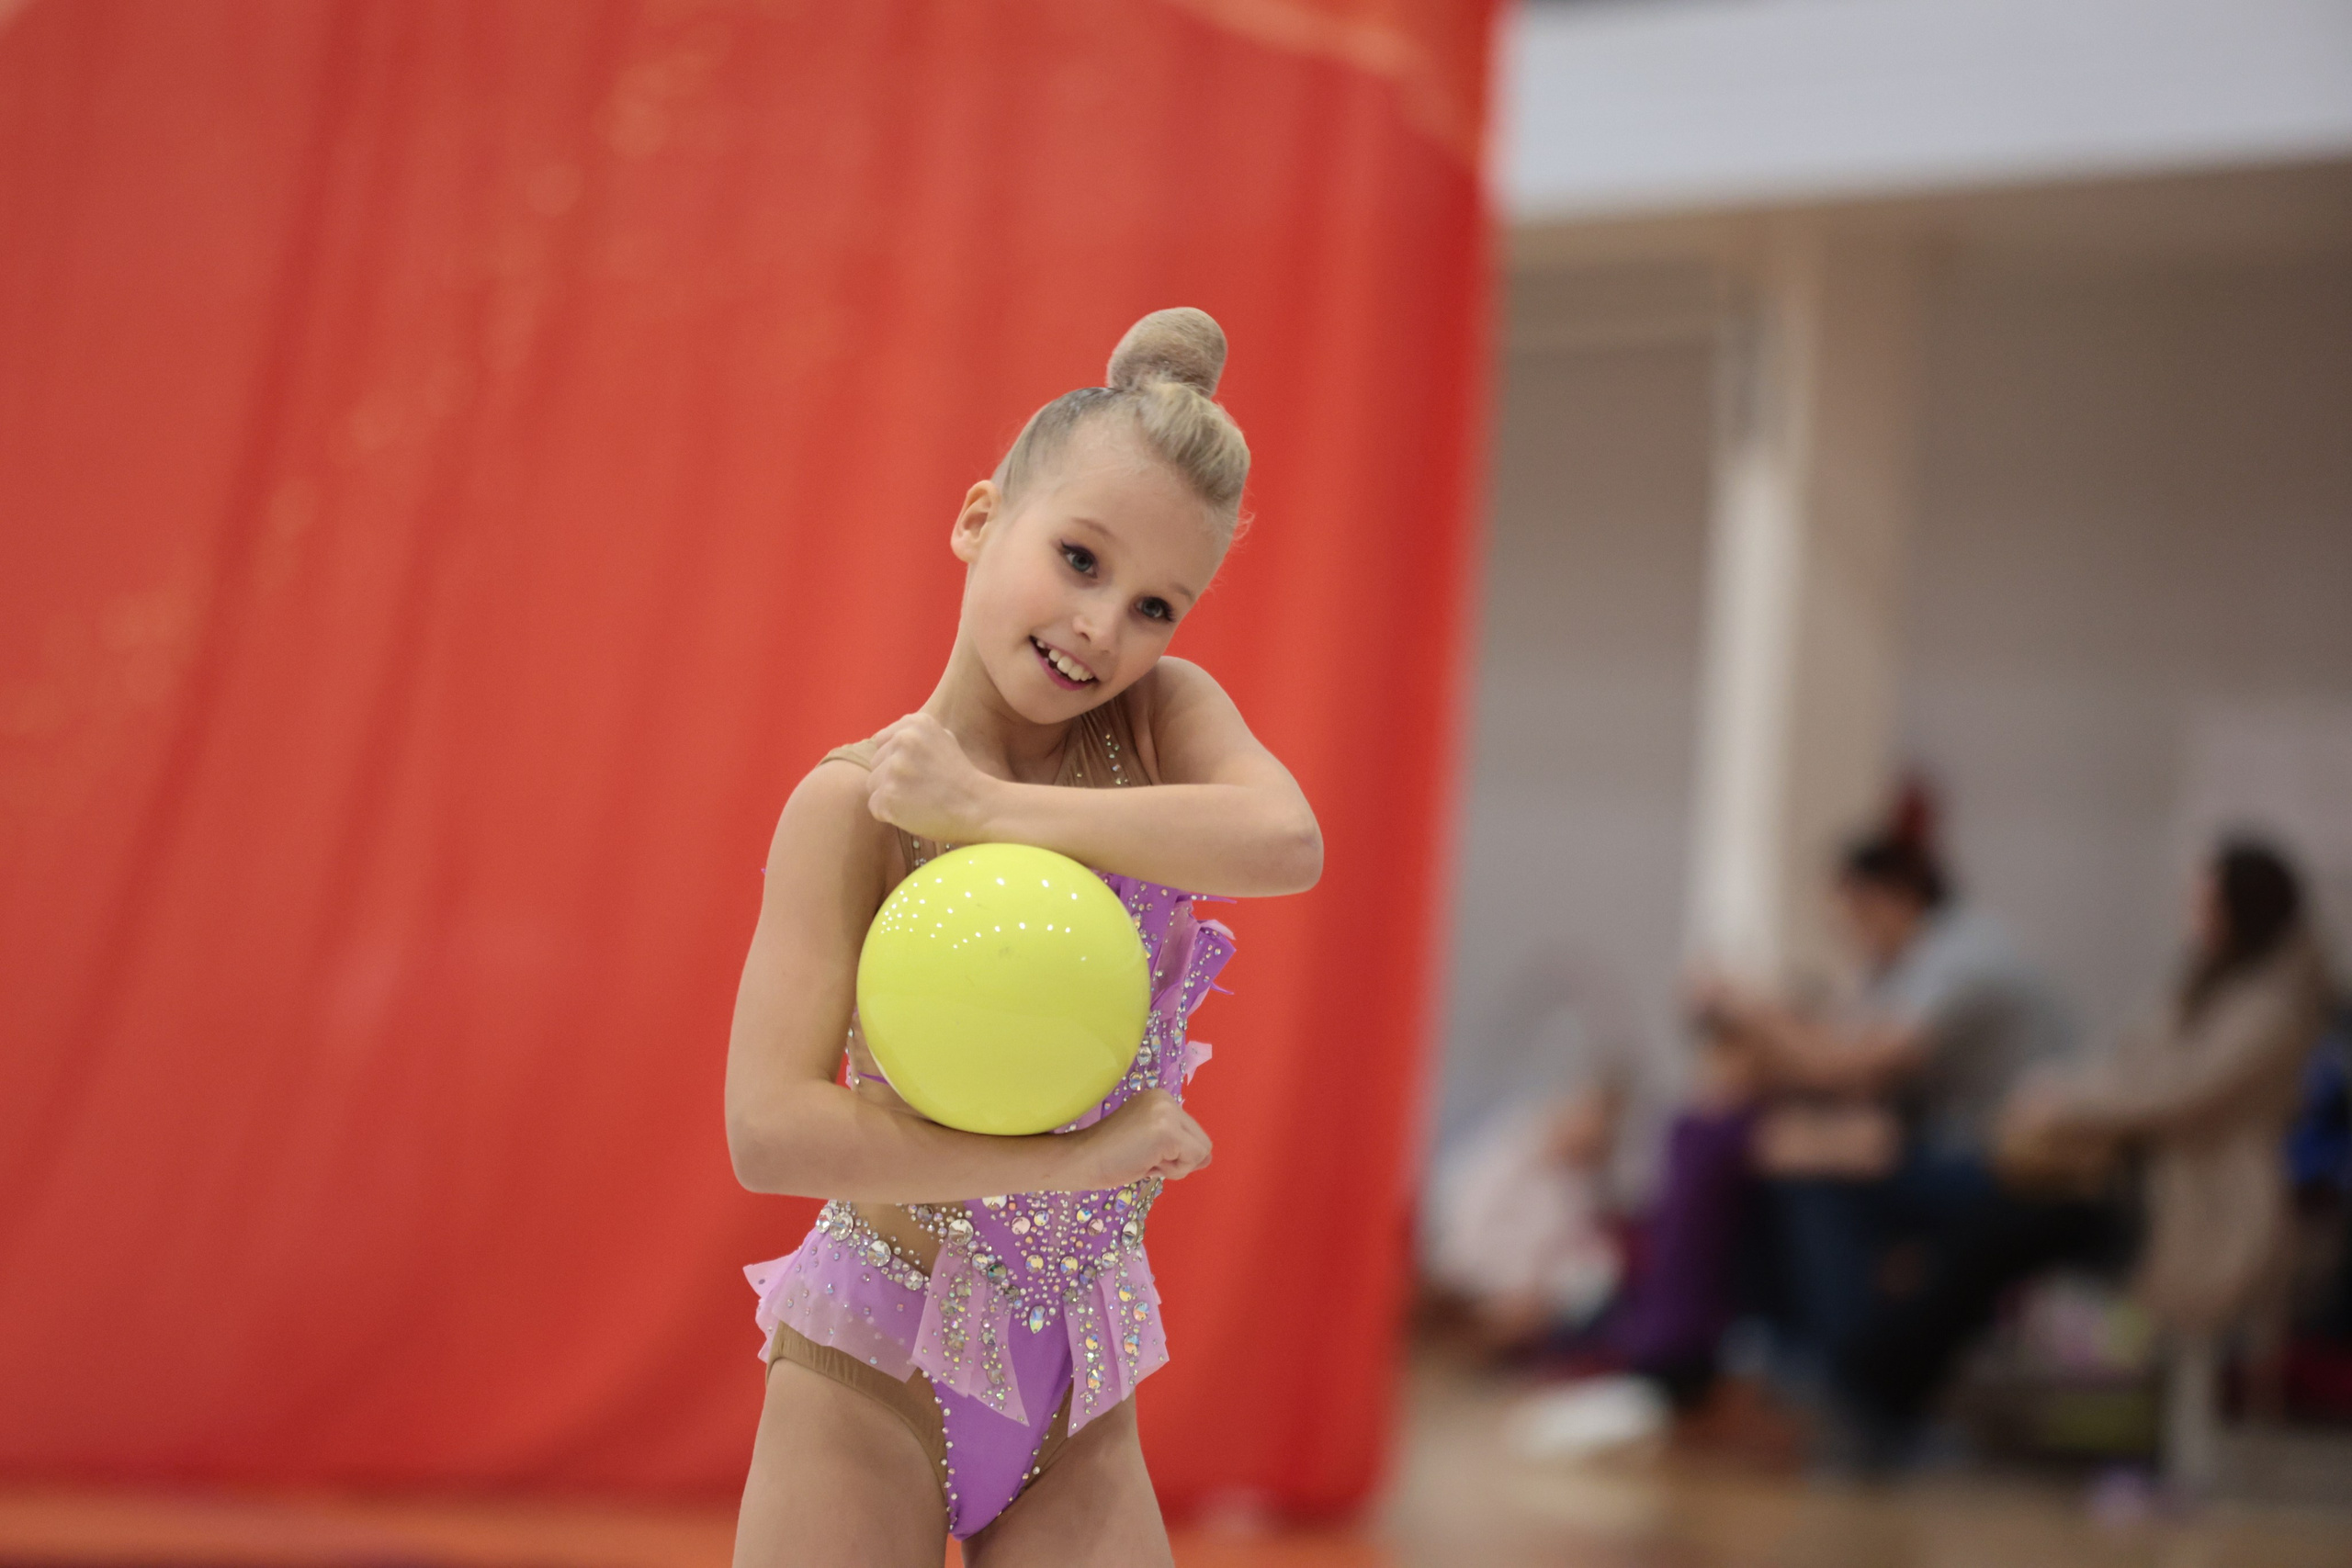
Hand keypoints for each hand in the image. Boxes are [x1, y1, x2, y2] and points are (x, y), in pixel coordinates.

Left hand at [866, 712, 998, 842]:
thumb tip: (887, 741)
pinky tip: (913, 813)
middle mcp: (903, 740)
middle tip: (921, 789)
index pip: (882, 741)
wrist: (977, 807)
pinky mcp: (888, 795)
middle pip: (875, 764)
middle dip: (891, 778)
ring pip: (873, 785)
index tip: (917, 771)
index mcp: (916, 723)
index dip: (895, 760)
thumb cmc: (962, 778)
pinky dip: (890, 814)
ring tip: (918, 801)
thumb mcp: (944, 740)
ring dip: (890, 796)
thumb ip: (916, 737)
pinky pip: (875, 806)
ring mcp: (894, 768)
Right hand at [1067, 1090, 1211, 1189]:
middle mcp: (1166, 1099)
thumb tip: (1208, 1157)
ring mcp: (1167, 1113)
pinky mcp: (1167, 1131)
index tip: (1142, 1151)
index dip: (1173, 1154)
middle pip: (1202, 1142)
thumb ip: (1178, 1145)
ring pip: (1201, 1152)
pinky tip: (1146, 1162)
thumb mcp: (1150, 1144)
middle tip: (1143, 1157)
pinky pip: (1193, 1159)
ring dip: (1175, 1167)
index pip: (1192, 1134)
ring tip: (1144, 1159)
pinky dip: (1173, 1171)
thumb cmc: (1111, 1156)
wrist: (1081, 1160)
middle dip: (1177, 1160)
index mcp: (1161, 1099)